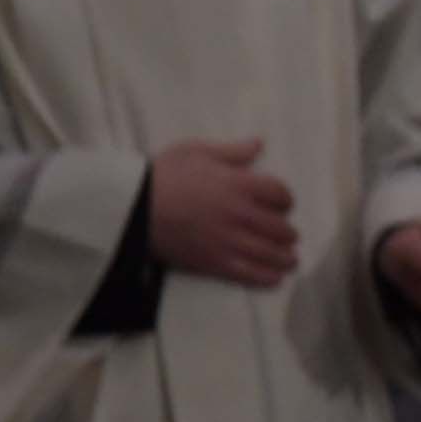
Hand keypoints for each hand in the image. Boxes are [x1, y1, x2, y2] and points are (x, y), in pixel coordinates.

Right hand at [150, 137, 297, 286]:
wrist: (130, 208)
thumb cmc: (161, 175)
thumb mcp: (196, 151)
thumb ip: (232, 151)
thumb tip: (259, 143)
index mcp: (238, 184)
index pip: (279, 193)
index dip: (285, 199)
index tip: (283, 204)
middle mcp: (239, 213)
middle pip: (279, 226)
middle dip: (287, 231)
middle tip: (289, 235)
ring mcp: (228, 240)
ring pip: (269, 252)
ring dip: (285, 257)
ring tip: (290, 259)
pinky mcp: (212, 262)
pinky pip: (248, 273)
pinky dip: (267, 277)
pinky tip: (276, 278)